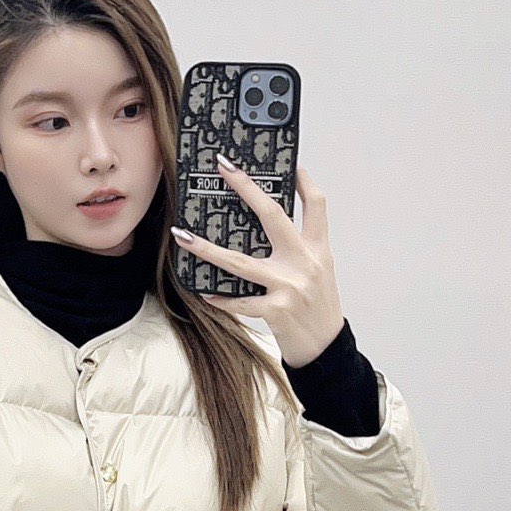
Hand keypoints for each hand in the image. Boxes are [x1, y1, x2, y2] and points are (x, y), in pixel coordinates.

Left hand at [171, 158, 344, 367]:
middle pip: (273, 216)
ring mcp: (290, 287)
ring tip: (183, 236)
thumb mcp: (320, 271)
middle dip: (247, 188)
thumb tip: (268, 228)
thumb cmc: (320, 308)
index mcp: (318, 249)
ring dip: (207, 249)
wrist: (327, 348)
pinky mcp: (277, 311)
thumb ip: (300, 249)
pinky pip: (241, 302)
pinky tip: (206, 293)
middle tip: (225, 168)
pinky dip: (222, 299)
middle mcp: (305, 262)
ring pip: (240, 262)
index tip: (289, 162)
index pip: (316, 205)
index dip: (303, 181)